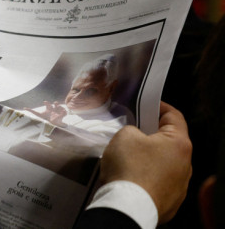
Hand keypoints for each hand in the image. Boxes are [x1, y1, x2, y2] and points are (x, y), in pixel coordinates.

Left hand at [26, 101, 66, 125]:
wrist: (51, 125)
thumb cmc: (44, 119)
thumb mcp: (38, 115)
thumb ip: (32, 111)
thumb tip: (24, 108)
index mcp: (48, 109)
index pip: (48, 104)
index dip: (47, 102)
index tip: (44, 102)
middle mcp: (54, 109)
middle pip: (55, 104)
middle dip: (56, 103)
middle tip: (54, 103)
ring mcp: (58, 112)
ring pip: (61, 107)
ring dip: (60, 107)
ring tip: (59, 108)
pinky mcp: (61, 116)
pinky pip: (65, 113)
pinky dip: (64, 112)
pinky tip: (63, 113)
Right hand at [99, 101, 191, 222]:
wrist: (128, 206)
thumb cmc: (129, 167)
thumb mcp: (124, 135)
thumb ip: (133, 130)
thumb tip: (137, 137)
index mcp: (179, 144)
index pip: (174, 116)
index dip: (159, 106)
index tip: (147, 104)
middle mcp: (185, 164)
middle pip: (170, 141)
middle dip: (152, 134)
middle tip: (133, 130)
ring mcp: (180, 185)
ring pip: (165, 163)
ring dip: (150, 157)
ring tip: (129, 157)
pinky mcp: (171, 201)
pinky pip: (159, 182)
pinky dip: (147, 176)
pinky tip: (132, 177)